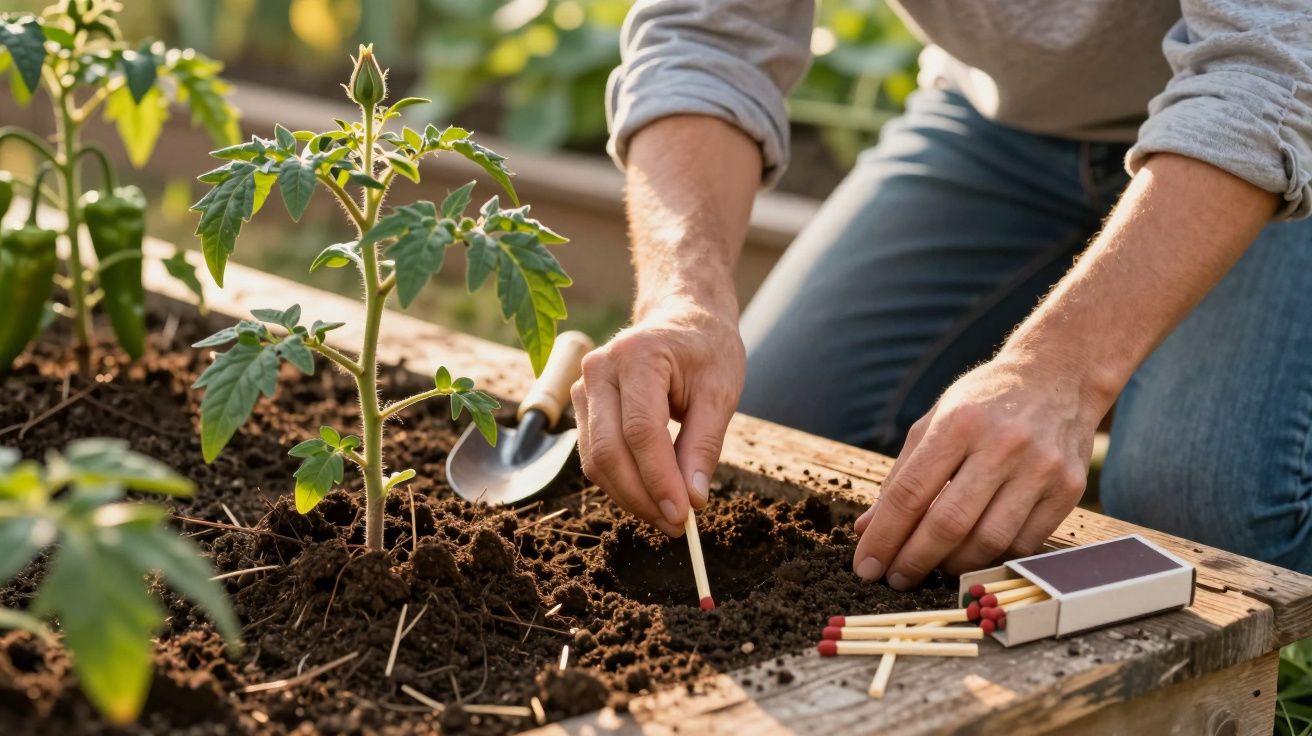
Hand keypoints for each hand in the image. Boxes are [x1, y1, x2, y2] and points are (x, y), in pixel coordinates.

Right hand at [572, 297, 744, 536]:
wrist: (681, 316)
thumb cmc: (706, 349)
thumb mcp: (720, 391)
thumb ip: (704, 445)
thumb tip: (693, 500)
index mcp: (637, 356)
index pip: (641, 431)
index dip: (660, 479)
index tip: (684, 515)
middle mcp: (599, 369)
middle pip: (609, 450)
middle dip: (642, 497)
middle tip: (677, 525)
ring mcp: (583, 387)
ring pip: (596, 460)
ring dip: (630, 497)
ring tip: (668, 516)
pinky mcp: (582, 406)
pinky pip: (595, 456)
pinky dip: (622, 483)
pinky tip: (651, 495)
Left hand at [852, 351, 1106, 588]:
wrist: (1059, 376)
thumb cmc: (984, 402)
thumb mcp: (935, 421)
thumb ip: (902, 475)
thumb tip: (868, 528)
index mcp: (958, 423)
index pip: (910, 493)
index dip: (884, 537)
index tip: (866, 566)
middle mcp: (1002, 444)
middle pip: (948, 523)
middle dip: (914, 560)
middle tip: (895, 580)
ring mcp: (1041, 468)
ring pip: (989, 541)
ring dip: (953, 566)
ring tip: (932, 570)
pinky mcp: (1069, 489)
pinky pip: (1025, 543)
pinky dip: (993, 558)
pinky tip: (973, 557)